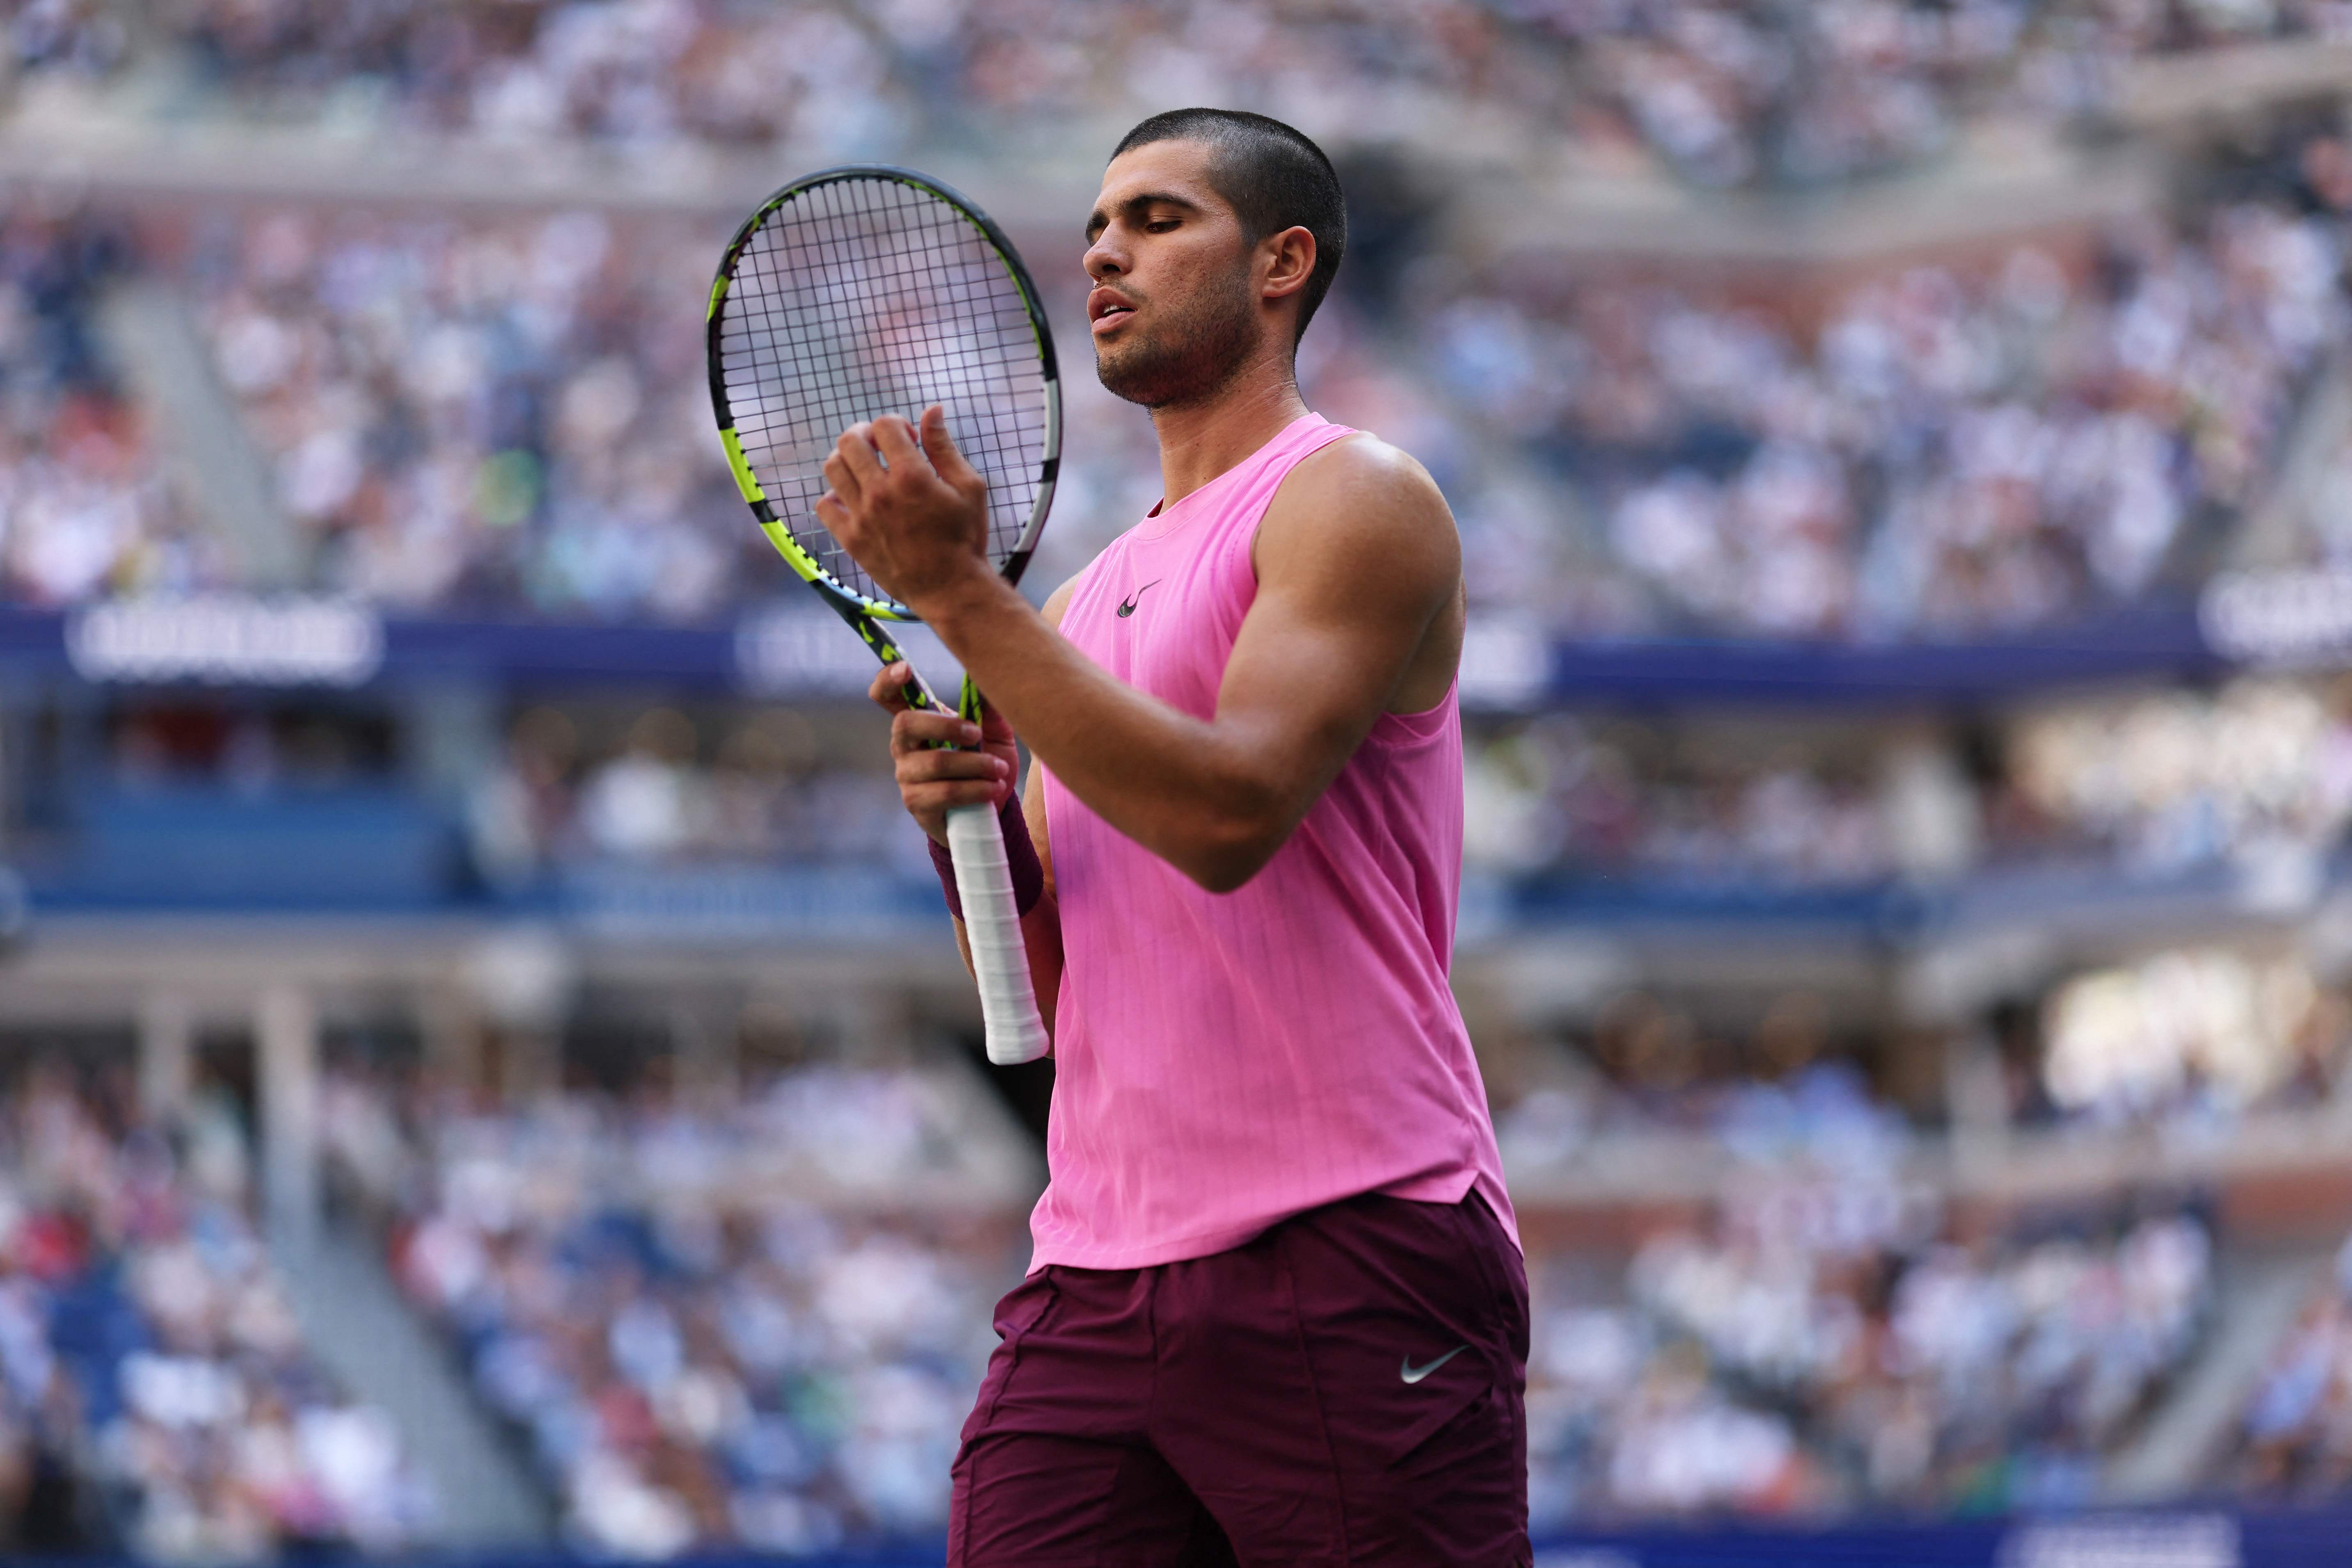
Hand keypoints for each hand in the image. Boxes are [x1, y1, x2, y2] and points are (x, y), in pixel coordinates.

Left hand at [817, 407, 989, 607]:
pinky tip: (854, 497)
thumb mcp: (968, 487)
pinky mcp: (851, 539)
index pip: (884, 425)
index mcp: (912, 477)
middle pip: (850, 440)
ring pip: (833, 467)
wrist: (950, 589)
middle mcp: (880, 493)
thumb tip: (932, 410)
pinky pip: (824, 505)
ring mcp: (861, 517)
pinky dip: (834, 495)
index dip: (897, 423)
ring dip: (847, 458)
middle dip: (866, 434)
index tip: (910, 439)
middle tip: (881, 446)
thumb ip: (944, 447)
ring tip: (865, 467)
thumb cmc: (965, 538)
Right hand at [869, 661, 1016, 845]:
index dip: (888, 679)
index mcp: (918, 721)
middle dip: (946, 725)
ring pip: (935, 762)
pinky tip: (992, 789)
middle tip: (976, 734)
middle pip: (905, 723)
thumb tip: (991, 677)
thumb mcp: (995, 734)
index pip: (887, 696)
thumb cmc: (987, 762)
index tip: (905, 669)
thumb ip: (989, 709)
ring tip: (1000, 771)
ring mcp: (906, 775)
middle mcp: (904, 745)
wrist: (990, 807)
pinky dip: (975, 789)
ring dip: (976, 765)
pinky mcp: (917, 804)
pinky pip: (945, 792)